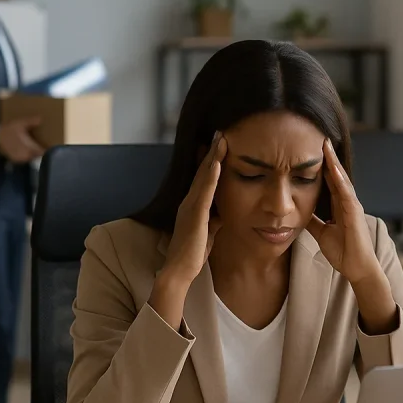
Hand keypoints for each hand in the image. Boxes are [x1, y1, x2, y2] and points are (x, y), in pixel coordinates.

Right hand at [0, 117, 44, 162]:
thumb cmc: (8, 130)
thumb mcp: (19, 123)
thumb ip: (30, 122)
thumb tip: (41, 118)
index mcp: (30, 148)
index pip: (43, 152)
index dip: (48, 149)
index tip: (51, 144)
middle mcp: (26, 156)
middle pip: (38, 155)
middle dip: (41, 150)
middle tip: (43, 143)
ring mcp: (21, 159)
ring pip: (31, 157)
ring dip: (34, 153)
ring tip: (35, 145)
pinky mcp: (15, 160)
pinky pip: (25, 158)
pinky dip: (27, 154)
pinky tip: (27, 148)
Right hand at [161, 133, 225, 285]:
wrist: (179, 270)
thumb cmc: (193, 254)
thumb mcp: (208, 232)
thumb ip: (214, 220)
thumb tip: (223, 213)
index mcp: (193, 205)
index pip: (204, 179)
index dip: (212, 161)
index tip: (220, 143)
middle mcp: (189, 202)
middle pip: (203, 172)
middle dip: (212, 151)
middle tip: (220, 132)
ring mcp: (191, 207)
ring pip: (204, 177)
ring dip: (213, 157)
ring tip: (221, 139)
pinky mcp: (195, 215)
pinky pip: (205, 192)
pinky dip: (211, 176)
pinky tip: (217, 163)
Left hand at [305, 138, 380, 285]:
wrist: (357, 268)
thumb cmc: (343, 251)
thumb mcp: (321, 232)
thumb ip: (313, 220)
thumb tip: (298, 212)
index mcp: (339, 205)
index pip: (328, 181)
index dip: (321, 166)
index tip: (310, 150)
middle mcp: (347, 202)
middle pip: (335, 175)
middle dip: (327, 157)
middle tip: (318, 138)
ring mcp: (352, 206)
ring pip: (341, 179)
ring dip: (333, 162)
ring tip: (325, 145)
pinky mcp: (354, 213)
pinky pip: (345, 193)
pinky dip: (339, 180)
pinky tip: (332, 168)